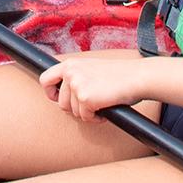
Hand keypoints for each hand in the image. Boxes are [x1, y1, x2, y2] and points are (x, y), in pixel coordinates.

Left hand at [37, 51, 160, 121]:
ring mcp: (77, 85)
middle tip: (92, 105)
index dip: (51, 93)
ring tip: (101, 105)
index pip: (45, 79)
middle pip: (60, 103)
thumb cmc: (119, 75)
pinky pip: (85, 117)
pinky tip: (106, 109)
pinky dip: (96, 118)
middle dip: (75, 108)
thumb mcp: (91, 69)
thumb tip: (63, 95)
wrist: (137, 77)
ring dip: (87, 113)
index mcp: (70, 64)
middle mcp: (70, 72)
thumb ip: (76, 77)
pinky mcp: (86, 98)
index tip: (60, 99)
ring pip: (73, 112)